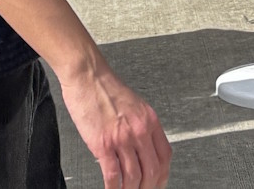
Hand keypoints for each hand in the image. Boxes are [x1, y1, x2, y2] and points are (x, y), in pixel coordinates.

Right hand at [59, 64, 171, 188]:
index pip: (165, 155)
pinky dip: (113, 188)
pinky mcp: (103, 144)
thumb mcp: (135, 106)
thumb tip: (141, 148)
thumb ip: (141, 126)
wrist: (88, 76)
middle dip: (149, 187)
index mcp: (150, 120)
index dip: (163, 174)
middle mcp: (140, 130)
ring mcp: (122, 138)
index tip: (158, 182)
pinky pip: (112, 174)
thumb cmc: (107, 88)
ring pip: (134, 176)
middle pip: (153, 169)